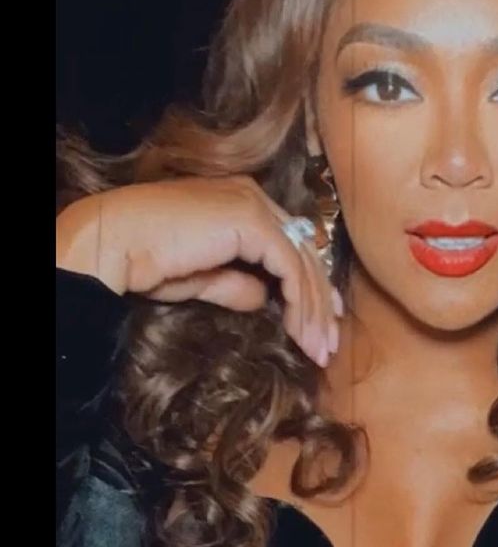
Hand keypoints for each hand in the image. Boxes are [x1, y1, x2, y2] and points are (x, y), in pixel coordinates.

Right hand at [56, 178, 341, 366]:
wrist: (119, 242)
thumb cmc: (147, 258)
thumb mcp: (201, 277)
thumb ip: (234, 283)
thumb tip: (261, 299)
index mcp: (242, 202)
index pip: (290, 243)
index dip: (310, 283)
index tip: (322, 321)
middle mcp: (254, 197)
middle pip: (304, 252)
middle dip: (321, 302)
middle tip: (329, 343)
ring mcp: (254, 205)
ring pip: (303, 262)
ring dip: (313, 310)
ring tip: (318, 349)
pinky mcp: (251, 222)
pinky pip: (290, 266)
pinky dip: (300, 301)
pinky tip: (300, 331)